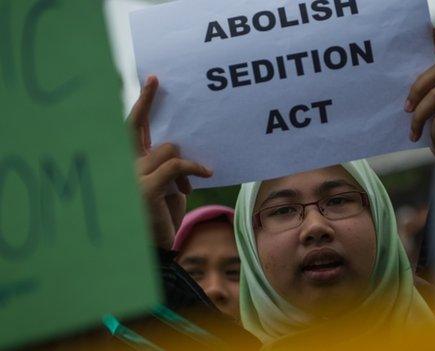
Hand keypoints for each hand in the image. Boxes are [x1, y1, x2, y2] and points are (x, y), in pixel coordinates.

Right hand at [128, 76, 212, 247]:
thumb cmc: (163, 216)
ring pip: (168, 149)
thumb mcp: (168, 186)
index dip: (141, 104)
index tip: (150, 80)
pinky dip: (193, 169)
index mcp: (131, 164)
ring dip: (186, 163)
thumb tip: (182, 147)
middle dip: (145, 101)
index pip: (132, 129)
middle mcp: (126, 166)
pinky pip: (175, 165)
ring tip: (190, 183)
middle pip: (136, 127)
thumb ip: (168, 164)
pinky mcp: (146, 188)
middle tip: (156, 81)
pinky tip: (205, 175)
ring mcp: (132, 176)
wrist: (157, 248)